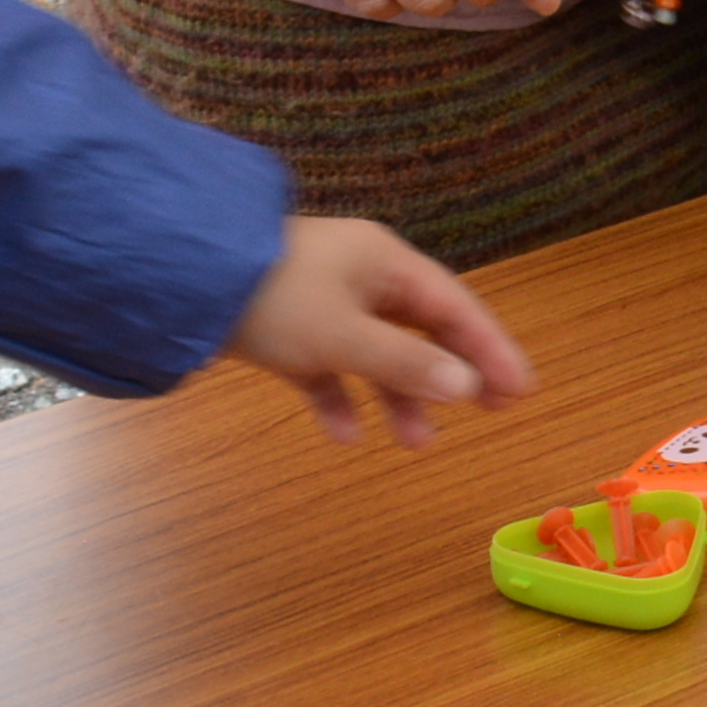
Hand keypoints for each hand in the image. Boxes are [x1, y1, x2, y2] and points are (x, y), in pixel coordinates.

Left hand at [225, 213, 532, 447]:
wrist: (184, 282)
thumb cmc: (273, 296)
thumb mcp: (343, 334)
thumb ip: (406, 363)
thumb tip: (468, 386)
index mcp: (384, 263)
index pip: (455, 308)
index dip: (492, 349)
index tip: (521, 390)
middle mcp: (361, 279)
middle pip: (423, 330)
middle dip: (454, 373)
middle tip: (492, 412)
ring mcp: (323, 304)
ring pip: (377, 354)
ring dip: (399, 397)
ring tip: (418, 443)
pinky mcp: (287, 331)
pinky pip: (327, 368)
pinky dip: (339, 399)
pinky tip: (343, 434)